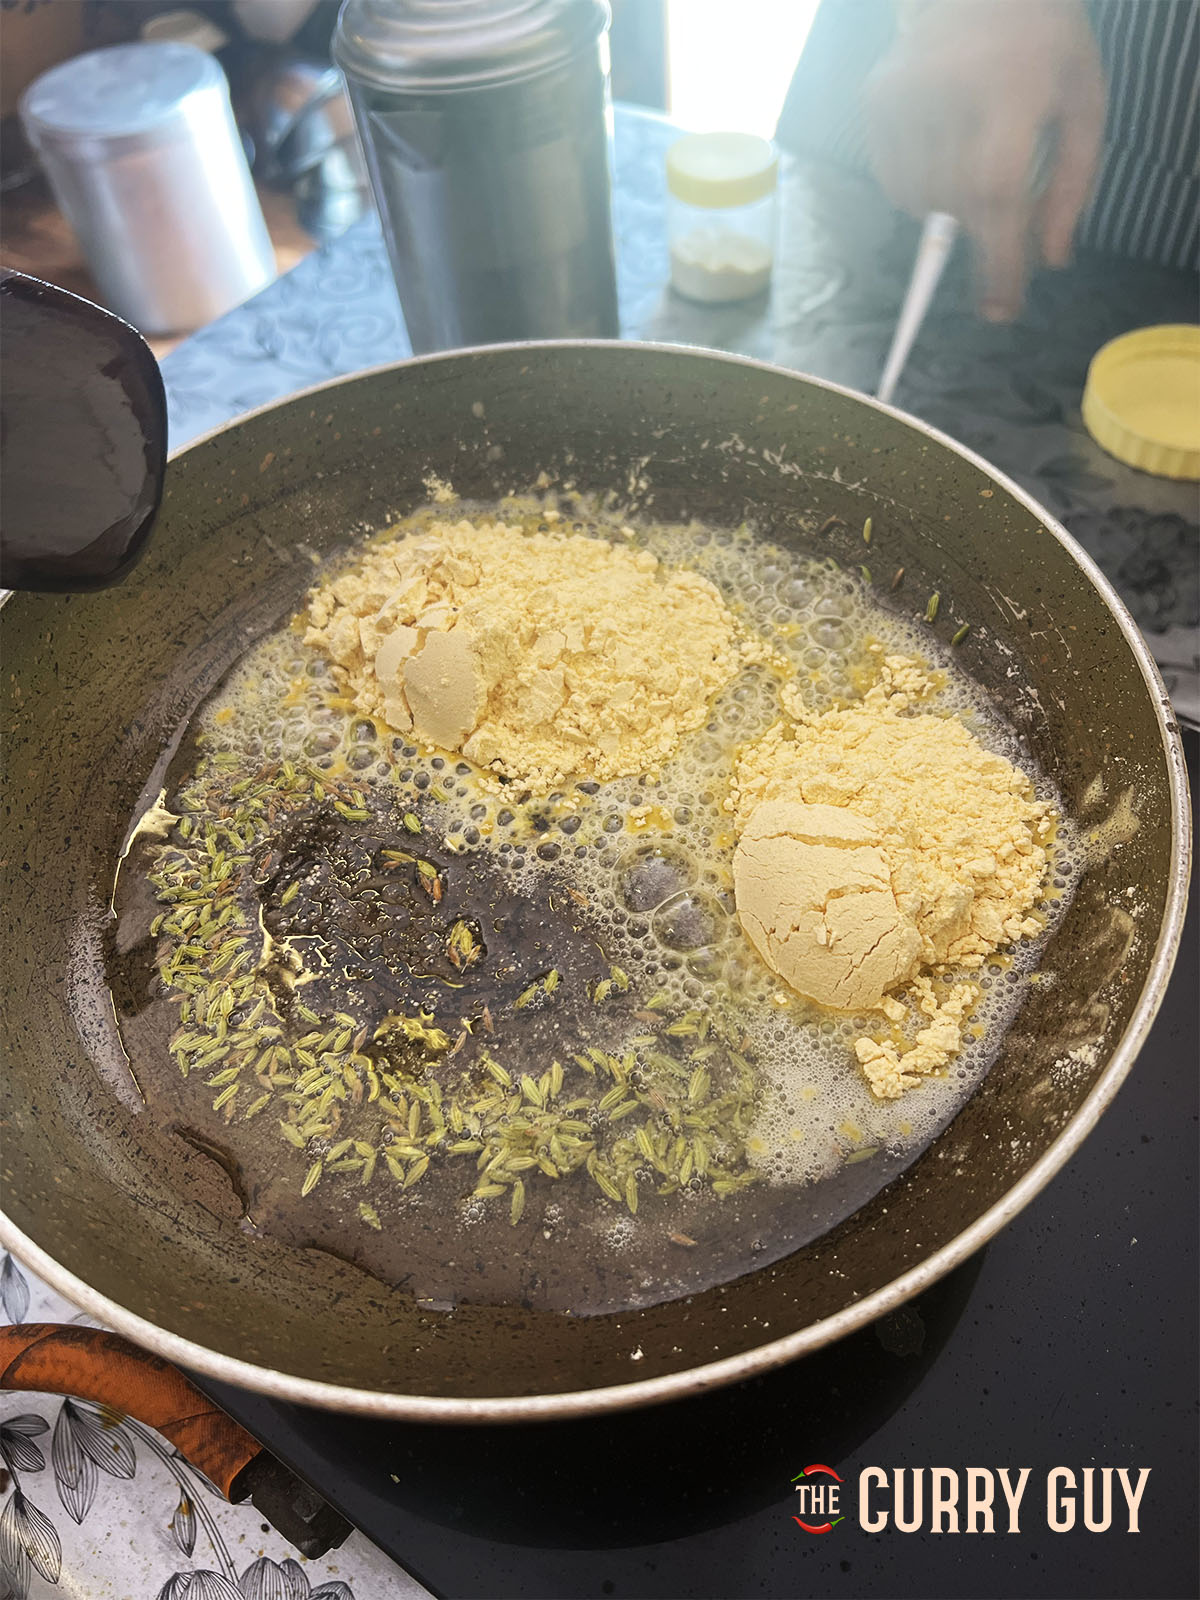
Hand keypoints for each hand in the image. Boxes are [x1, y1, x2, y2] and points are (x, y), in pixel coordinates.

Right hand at [863, 0, 1106, 319]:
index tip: (1001, 308)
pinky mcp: (876, 100)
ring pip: (924, 201)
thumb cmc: (1042, 43)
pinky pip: (895, 183)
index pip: (997, 192)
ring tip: (974, 166)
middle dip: (983, 234)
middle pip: (959, 203)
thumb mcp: (1082, 101)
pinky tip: (943, 154)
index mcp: (1012, 86)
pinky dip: (921, 192)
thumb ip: (1072, 184)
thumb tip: (1047, 261)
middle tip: (1002, 239)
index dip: (998, 257)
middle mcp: (949, 90)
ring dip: (952, 210)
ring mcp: (904, 94)